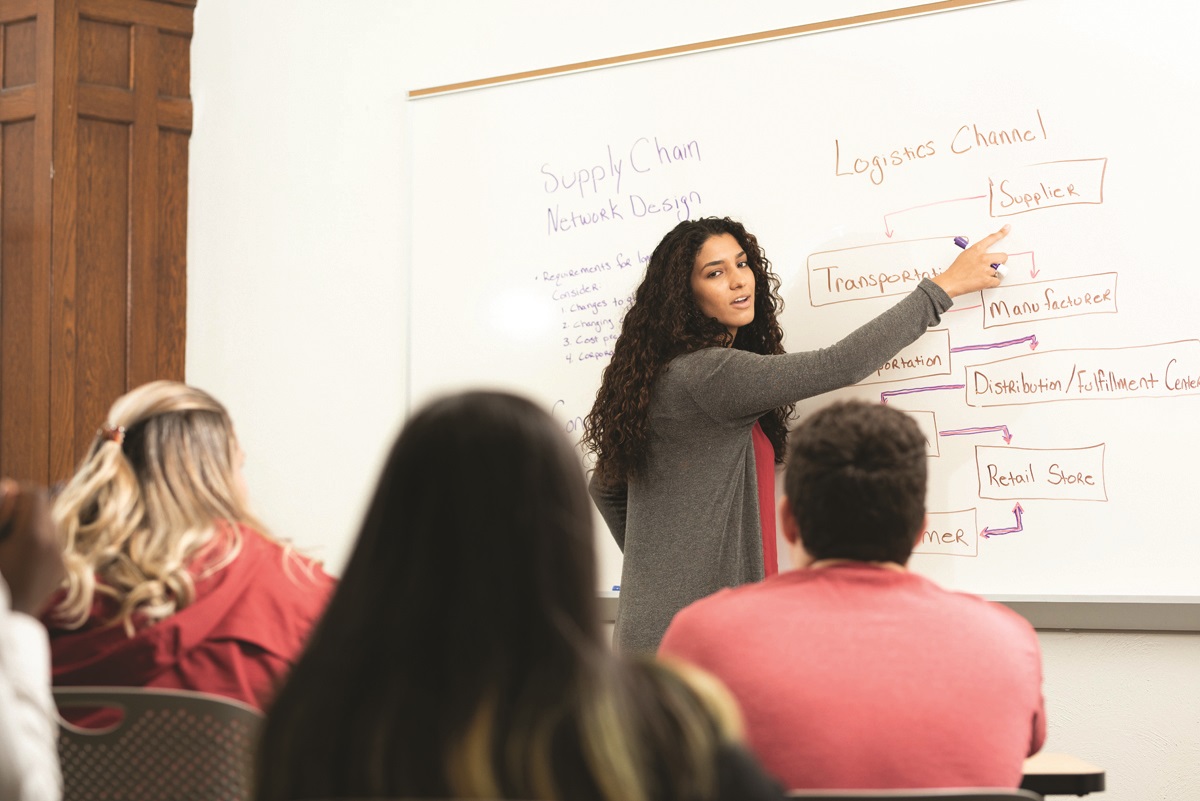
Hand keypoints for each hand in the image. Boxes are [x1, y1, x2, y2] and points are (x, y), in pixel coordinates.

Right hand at [0, 479, 65, 615]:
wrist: (3, 629)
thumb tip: (9, 486)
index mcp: (34, 537)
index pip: (34, 494)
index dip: (14, 492)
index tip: (1, 502)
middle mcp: (54, 546)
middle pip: (43, 509)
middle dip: (21, 510)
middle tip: (2, 527)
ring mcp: (59, 561)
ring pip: (48, 527)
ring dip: (28, 526)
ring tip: (6, 545)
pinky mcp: (59, 573)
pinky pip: (51, 547)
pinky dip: (36, 544)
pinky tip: (15, 559)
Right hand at [931, 225, 1009, 297]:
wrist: (950, 282)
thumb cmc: (956, 270)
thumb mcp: (964, 255)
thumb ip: (976, 253)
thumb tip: (984, 254)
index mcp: (976, 249)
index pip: (991, 238)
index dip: (1001, 233)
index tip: (1007, 228)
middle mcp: (983, 258)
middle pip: (1003, 256)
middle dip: (1001, 261)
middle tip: (994, 265)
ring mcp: (986, 269)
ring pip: (999, 271)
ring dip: (993, 274)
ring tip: (982, 275)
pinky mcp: (987, 280)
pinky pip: (997, 281)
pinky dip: (992, 283)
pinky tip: (984, 282)